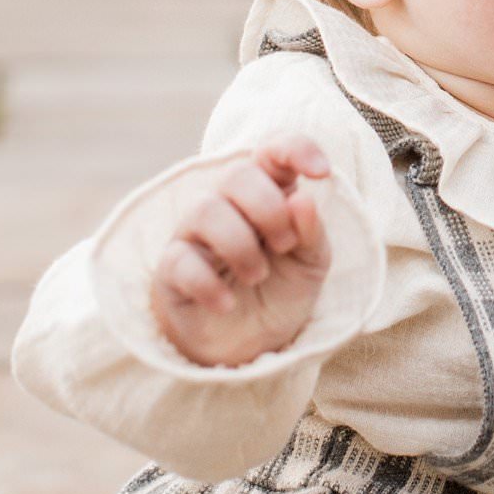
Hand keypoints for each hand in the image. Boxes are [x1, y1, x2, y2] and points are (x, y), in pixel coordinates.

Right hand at [150, 135, 332, 366]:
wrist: (252, 344)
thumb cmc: (282, 289)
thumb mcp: (311, 264)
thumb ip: (311, 232)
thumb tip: (302, 199)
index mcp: (268, 193)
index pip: (272, 150)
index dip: (295, 149)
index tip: (322, 172)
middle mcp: (227, 204)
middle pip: (237, 175)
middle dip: (269, 210)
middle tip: (284, 246)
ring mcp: (194, 234)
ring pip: (205, 210)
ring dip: (241, 246)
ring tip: (257, 277)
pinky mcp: (171, 269)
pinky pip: (180, 260)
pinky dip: (209, 285)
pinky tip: (227, 303)